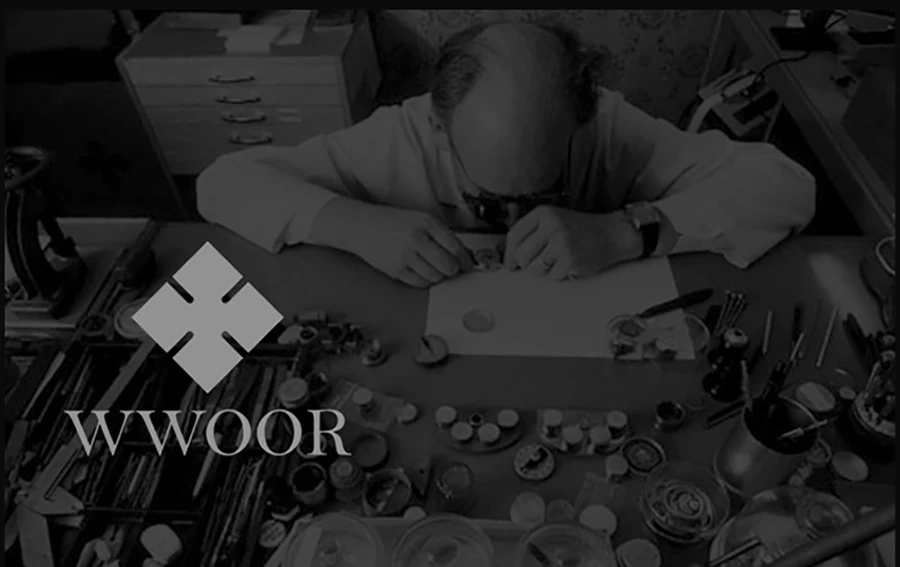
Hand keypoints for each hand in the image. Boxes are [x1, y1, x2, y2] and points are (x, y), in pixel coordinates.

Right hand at [351, 206, 473, 286]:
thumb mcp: (419, 218)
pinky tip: (422, 272)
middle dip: (453, 269)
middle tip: (452, 268)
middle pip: (447, 265)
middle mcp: (416, 238)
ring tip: (434, 268)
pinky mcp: (396, 270)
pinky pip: (420, 283)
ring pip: (435, 277)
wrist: (361, 226)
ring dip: (439, 276)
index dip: (464, 258)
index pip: (455, 246)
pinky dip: (425, 280)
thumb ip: (440, 233)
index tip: (467, 263)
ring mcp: (405, 256)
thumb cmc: (390, 222)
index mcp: (426, 223)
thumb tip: (462, 253)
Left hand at [504, 207, 641, 278]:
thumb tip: (511, 256)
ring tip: (558, 260)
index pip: (514, 235)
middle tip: (538, 262)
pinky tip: (569, 263)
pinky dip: (559, 274)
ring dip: (544, 270)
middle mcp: (551, 226)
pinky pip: (552, 276)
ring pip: (536, 269)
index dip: (508, 254)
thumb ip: (533, 232)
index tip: (509, 264)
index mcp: (544, 213)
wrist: (612, 233)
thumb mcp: (554, 219)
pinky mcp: (571, 260)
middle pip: (522, 255)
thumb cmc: (581, 229)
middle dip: (527, 264)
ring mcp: (561, 243)